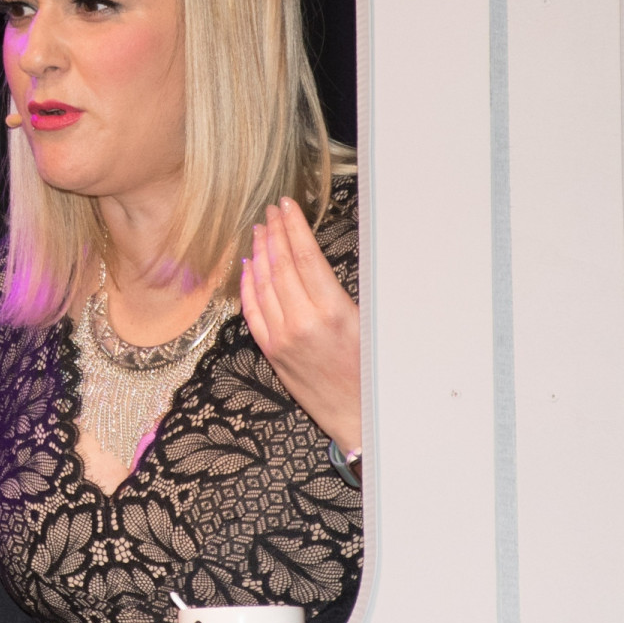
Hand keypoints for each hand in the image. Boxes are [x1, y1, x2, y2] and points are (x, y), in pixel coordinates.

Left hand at [241, 196, 361, 455]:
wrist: (360, 416)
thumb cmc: (375, 371)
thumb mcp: (369, 324)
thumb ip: (340, 292)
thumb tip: (317, 258)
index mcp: (332, 312)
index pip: (304, 257)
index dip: (293, 227)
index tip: (287, 206)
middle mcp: (301, 322)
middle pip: (280, 265)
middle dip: (274, 233)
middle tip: (270, 211)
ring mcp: (281, 338)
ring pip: (263, 285)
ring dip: (259, 253)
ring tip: (259, 231)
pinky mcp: (271, 352)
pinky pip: (252, 311)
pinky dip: (247, 285)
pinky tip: (248, 267)